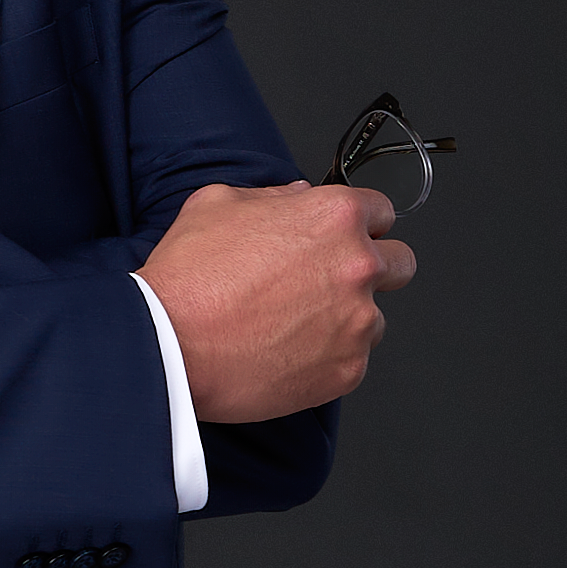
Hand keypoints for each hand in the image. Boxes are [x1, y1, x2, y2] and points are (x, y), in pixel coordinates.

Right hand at [139, 180, 415, 421]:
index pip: (382, 211)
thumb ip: (271, 196)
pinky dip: (325, 359)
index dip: (359, 225)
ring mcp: (356, 323)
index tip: (343, 239)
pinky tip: (284, 353)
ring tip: (292, 326)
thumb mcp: (216, 204)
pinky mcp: (346, 371)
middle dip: (371, 269)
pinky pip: (352, 362)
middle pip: (400, 264)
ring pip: (374, 318)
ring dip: (345, 320)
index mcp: (333, 217)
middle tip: (327, 283)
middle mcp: (357, 266)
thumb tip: (297, 197)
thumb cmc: (188, 277)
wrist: (166, 343)